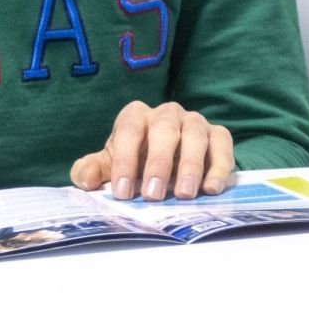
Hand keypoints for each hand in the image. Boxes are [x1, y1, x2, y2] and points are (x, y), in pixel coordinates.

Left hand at [70, 101, 235, 199]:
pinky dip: (219, 166)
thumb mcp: (111, 165)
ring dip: (191, 165)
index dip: (124, 159)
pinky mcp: (218, 134)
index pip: (129, 130)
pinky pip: (222, 145)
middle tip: (153, 195)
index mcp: (136, 116)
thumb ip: (92, 170)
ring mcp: (195, 122)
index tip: (121, 192)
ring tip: (185, 194)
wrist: (170, 158)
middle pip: (164, 130)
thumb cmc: (135, 161)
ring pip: (195, 136)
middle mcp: (167, 113)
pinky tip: (211, 188)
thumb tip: (86, 180)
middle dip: (158, 163)